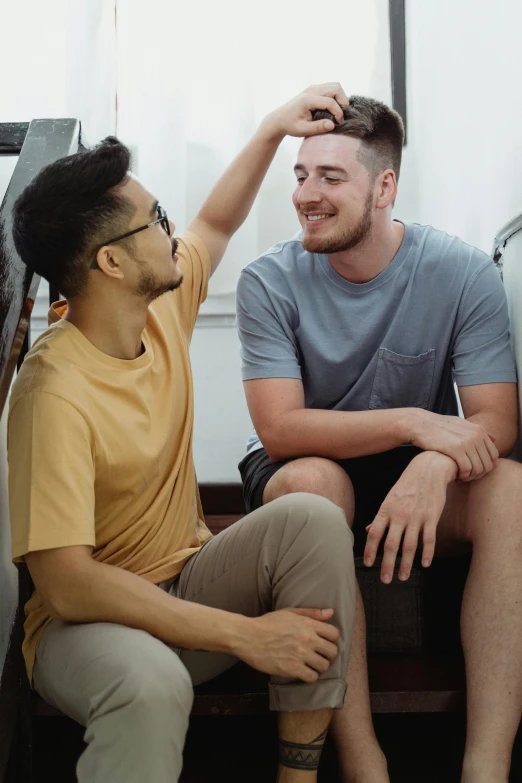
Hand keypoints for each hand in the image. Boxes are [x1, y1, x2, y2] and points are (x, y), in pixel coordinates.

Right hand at [235, 607, 339, 682]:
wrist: (248, 637)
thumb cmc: (267, 623)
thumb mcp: (289, 612)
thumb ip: (311, 613)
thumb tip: (331, 612)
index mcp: (307, 624)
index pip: (334, 634)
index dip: (332, 640)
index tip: (325, 643)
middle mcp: (307, 639)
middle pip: (332, 652)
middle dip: (328, 655)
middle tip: (320, 656)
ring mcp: (300, 654)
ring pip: (324, 666)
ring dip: (319, 667)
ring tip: (311, 665)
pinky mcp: (292, 669)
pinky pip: (312, 677)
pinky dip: (310, 676)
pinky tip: (303, 672)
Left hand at [261, 82, 348, 139]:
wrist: (279, 119)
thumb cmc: (290, 125)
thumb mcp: (302, 130)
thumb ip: (317, 127)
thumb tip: (332, 125)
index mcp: (308, 100)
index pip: (330, 102)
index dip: (338, 113)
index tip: (339, 123)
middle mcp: (311, 90)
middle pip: (336, 88)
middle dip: (343, 101)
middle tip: (341, 115)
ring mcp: (313, 88)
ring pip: (334, 85)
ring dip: (340, 97)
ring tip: (338, 111)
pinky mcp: (314, 89)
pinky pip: (330, 87)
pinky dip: (335, 96)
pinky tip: (333, 108)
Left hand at [364, 451, 455, 582]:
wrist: (428, 470)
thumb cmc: (406, 485)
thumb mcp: (390, 498)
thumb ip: (380, 517)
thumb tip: (367, 531)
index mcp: (386, 509)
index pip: (375, 533)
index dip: (370, 550)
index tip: (369, 565)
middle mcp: (399, 515)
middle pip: (391, 544)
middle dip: (387, 564)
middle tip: (385, 580)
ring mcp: (416, 517)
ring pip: (410, 545)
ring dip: (406, 564)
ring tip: (402, 577)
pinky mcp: (431, 517)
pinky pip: (429, 539)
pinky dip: (427, 553)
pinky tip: (425, 564)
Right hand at [407, 409, 498, 481]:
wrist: (420, 424)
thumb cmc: (439, 427)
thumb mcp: (461, 424)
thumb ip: (478, 432)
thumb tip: (494, 438)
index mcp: (479, 430)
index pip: (494, 455)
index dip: (485, 466)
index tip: (474, 470)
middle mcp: (476, 435)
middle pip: (488, 464)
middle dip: (479, 474)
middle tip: (467, 477)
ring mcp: (467, 442)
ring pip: (478, 469)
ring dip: (470, 477)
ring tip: (461, 477)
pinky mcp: (456, 449)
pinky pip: (467, 469)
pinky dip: (463, 476)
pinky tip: (455, 476)